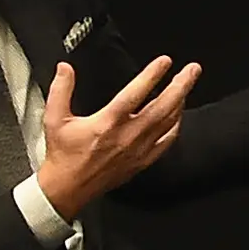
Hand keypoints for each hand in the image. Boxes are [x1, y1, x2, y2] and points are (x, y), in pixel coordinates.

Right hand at [34, 52, 199, 223]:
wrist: (67, 188)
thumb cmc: (63, 155)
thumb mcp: (55, 119)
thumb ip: (61, 90)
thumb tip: (65, 68)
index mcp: (107, 123)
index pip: (135, 93)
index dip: (152, 75)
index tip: (164, 61)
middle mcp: (127, 135)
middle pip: (162, 106)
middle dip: (181, 86)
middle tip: (193, 70)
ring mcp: (138, 149)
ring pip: (168, 122)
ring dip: (181, 102)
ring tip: (187, 86)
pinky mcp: (142, 161)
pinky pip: (166, 141)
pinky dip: (176, 126)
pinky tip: (179, 115)